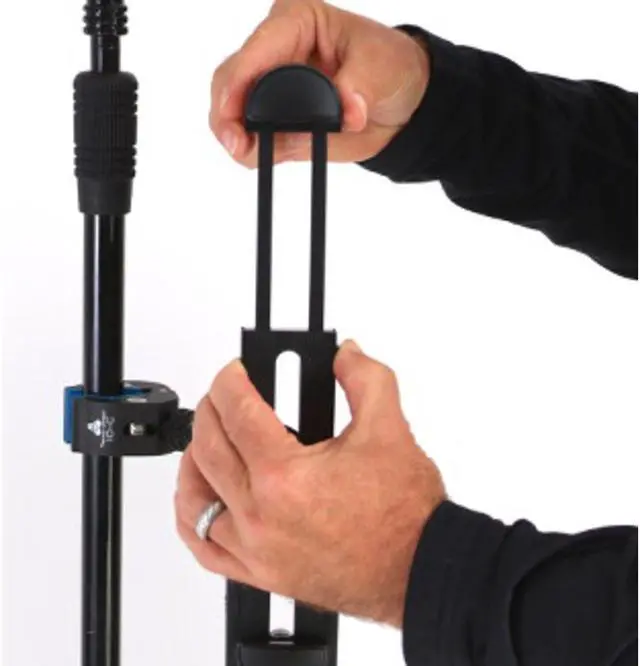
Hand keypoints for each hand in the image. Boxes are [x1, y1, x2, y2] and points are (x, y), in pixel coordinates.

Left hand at [174, 340, 444, 626]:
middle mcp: (261, 515)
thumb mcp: (389, 428)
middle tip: (226, 394)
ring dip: (194, 459)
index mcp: (285, 476)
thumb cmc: (404, 514)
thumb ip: (365, 378)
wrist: (418, 569)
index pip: (237, 412)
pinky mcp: (260, 572)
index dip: (230, 380)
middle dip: (211, 408)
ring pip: (195, 497)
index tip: (236, 371)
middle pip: (208, 447)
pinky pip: (204, 546)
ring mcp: (255, 548)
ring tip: (210, 437)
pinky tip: (201, 497)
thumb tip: (345, 354)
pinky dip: (192, 517)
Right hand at [210, 0, 429, 166]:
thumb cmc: (389, 68)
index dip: (239, 82)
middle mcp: (274, 47)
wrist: (400, 101)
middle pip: (231, 79)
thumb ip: (357, 90)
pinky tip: (256, 157)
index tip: (235, 116)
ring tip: (248, 155)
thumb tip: (348, 114)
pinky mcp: (272, 114)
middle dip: (227, 114)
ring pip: (230, 108)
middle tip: (238, 146)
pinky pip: (248, 133)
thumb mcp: (380, 69)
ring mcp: (269, 82)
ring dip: (234, 134)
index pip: (256, 49)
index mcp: (297, 19)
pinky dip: (249, 149)